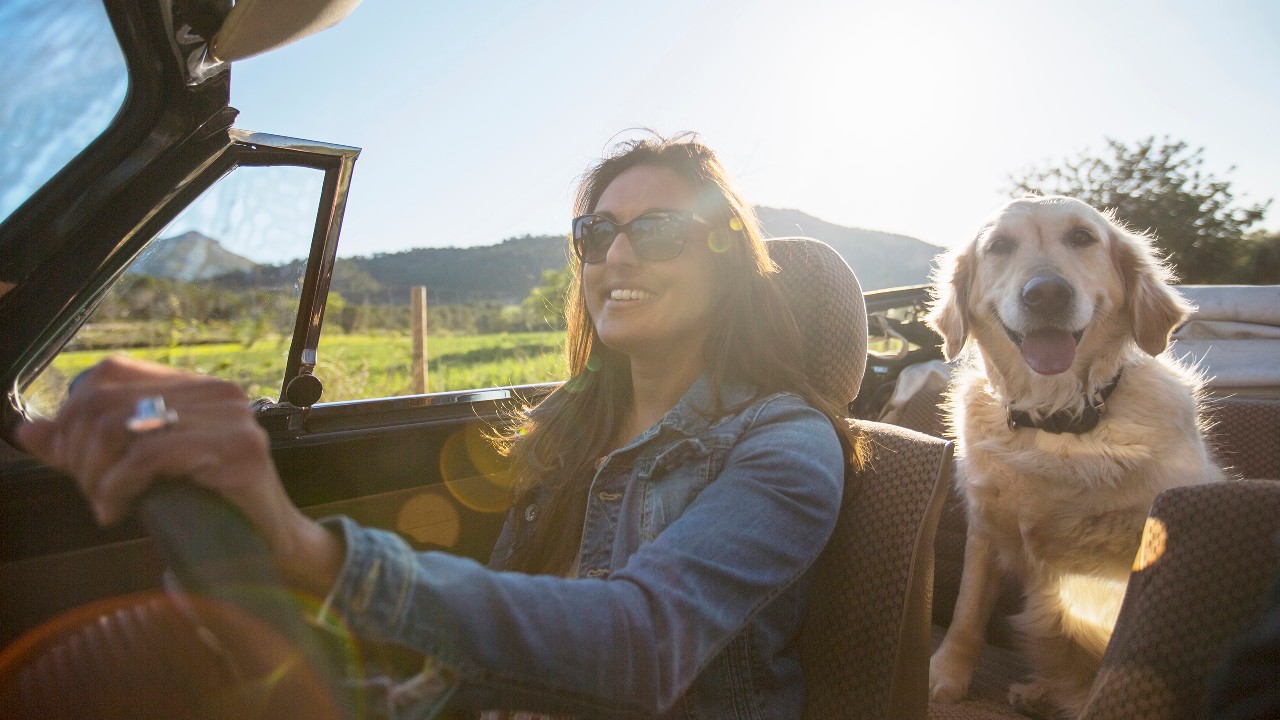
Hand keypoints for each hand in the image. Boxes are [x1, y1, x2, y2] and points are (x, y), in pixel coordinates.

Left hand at [16, 356, 341, 592]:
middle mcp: (219, 393)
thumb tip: (29, 432)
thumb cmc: (211, 507)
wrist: (273, 546)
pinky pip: (150, 457)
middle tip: (90, 491)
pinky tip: (118, 509)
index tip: (70, 460)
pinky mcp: (239, 452)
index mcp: (198, 386)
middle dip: (80, 452)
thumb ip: (90, 448)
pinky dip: (118, 487)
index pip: (110, 373)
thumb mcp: (145, 470)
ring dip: (96, 474)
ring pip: (122, 428)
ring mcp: (233, 420)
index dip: (73, 415)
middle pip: (108, 402)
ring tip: (105, 503)